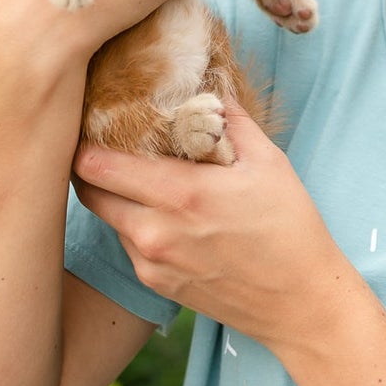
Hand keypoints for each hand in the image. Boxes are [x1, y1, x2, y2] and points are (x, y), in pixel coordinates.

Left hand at [72, 102, 354, 355]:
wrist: (299, 304)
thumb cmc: (289, 228)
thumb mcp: (268, 161)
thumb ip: (229, 118)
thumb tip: (205, 81)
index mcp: (179, 194)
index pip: (95, 162)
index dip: (86, 136)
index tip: (97, 117)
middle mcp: (153, 232)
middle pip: (86, 189)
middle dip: (88, 162)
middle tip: (105, 140)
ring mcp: (150, 262)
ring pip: (106, 215)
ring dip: (114, 192)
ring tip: (137, 174)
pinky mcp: (154, 284)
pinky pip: (127, 242)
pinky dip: (134, 221)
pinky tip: (164, 211)